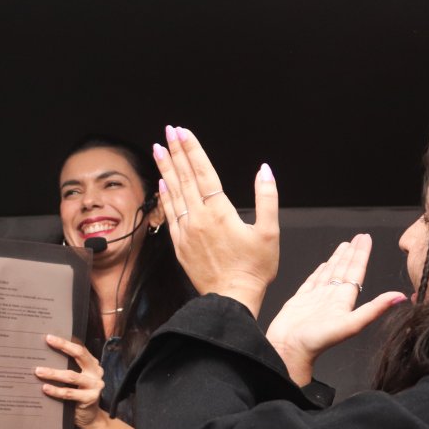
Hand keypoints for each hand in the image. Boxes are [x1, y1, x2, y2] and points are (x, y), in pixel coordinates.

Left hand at [35, 335, 104, 427]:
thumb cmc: (78, 394)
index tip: (49, 337)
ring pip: (71, 376)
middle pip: (79, 355)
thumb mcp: (76, 379)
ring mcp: (95, 385)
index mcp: (92, 364)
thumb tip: (44, 355)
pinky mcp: (90, 398)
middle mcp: (96, 372)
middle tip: (47, 341)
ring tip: (38, 371)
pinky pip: (70, 393)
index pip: (79, 349)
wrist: (90, 418)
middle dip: (63, 346)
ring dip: (53, 373)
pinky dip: (56, 391)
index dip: (65, 343)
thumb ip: (69, 367)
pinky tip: (45, 388)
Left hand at [152, 125, 278, 315]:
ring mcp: (186, 230)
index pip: (203, 172)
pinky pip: (169, 213)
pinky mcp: (179, 244)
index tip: (182, 132)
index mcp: (220, 212)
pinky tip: (162, 183)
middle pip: (185, 177)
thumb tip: (264, 170)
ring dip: (166, 168)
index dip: (192, 150)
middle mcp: (198, 217)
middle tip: (168, 131)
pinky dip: (165, 195)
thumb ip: (267, 198)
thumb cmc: (253, 268)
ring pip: (173, 192)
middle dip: (176, 151)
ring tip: (158, 149)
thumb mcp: (269, 232)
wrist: (231, 298)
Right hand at [265, 234, 406, 384]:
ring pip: (330, 273)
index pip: (356, 272)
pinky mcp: (301, 301)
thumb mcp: (350, 324)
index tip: (366, 239)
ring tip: (344, 245)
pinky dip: (319, 272)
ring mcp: (316, 299)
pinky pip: (312, 281)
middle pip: (345, 269)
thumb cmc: (316, 342)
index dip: (362, 255)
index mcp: (344, 300)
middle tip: (359, 237)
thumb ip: (374, 309)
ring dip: (337, 259)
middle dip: (352, 252)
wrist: (289, 350)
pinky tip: (323, 265)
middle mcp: (332, 297)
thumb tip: (400, 297)